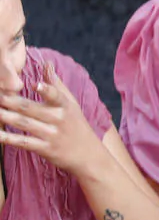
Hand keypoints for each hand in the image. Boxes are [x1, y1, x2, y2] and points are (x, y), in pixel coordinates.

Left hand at [0, 62, 105, 177]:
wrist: (89, 156)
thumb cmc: (77, 126)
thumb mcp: (71, 104)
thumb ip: (55, 84)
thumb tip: (46, 62)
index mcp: (65, 106)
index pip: (56, 96)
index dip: (46, 90)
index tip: (34, 84)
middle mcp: (59, 120)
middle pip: (30, 108)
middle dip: (10, 101)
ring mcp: (52, 135)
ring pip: (25, 124)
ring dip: (6, 117)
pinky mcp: (46, 149)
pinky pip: (24, 143)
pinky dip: (9, 139)